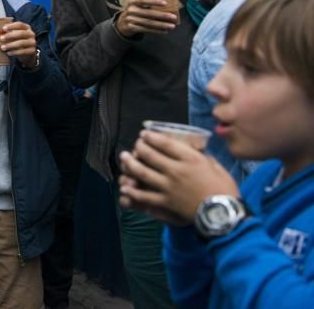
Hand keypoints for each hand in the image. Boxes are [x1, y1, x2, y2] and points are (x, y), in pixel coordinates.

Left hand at [0, 21, 36, 67]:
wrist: (28, 53)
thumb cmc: (18, 41)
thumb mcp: (15, 35)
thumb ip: (8, 32)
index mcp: (26, 28)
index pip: (20, 24)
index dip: (11, 26)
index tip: (3, 28)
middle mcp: (31, 34)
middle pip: (21, 33)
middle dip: (10, 36)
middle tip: (1, 38)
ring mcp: (32, 43)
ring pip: (21, 43)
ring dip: (11, 45)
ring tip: (2, 47)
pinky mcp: (32, 51)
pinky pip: (23, 51)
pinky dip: (15, 52)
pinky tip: (8, 53)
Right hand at [115, 0, 177, 36]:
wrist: (121, 24)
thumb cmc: (134, 12)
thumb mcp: (137, 6)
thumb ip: (148, 5)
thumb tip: (167, 7)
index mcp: (133, 2)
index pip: (143, 0)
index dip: (154, 1)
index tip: (165, 3)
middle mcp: (130, 10)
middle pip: (148, 13)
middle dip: (162, 15)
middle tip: (173, 17)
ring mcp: (130, 19)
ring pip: (149, 23)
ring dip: (162, 25)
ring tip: (172, 26)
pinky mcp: (131, 28)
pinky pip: (146, 29)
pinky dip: (156, 31)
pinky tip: (164, 31)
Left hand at [118, 131, 238, 224]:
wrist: (225, 215)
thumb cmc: (225, 190)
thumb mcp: (216, 166)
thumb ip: (202, 157)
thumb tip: (192, 150)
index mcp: (191, 159)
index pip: (165, 143)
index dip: (151, 137)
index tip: (144, 134)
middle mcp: (176, 171)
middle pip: (150, 155)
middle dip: (139, 148)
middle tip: (135, 145)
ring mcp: (168, 187)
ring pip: (142, 173)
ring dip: (130, 164)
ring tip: (124, 158)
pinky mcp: (165, 203)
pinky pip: (144, 196)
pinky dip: (133, 192)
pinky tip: (125, 188)